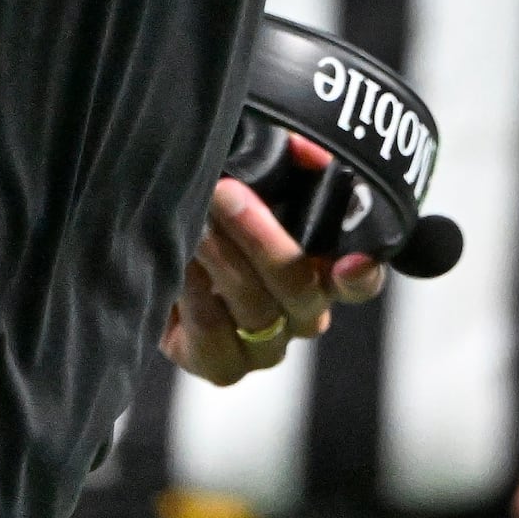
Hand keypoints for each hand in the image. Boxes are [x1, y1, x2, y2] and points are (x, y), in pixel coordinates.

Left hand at [162, 174, 386, 384]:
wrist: (158, 256)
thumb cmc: (215, 215)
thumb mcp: (250, 179)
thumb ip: (284, 163)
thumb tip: (304, 151)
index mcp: (324, 272)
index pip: (359, 280)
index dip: (361, 273)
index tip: (350, 260)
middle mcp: (302, 315)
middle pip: (301, 290)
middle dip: (262, 239)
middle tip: (226, 193)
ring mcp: (265, 347)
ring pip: (257, 311)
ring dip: (223, 260)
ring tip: (195, 221)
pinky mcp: (220, 365)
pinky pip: (217, 344)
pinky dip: (198, 302)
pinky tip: (184, 266)